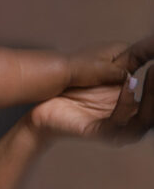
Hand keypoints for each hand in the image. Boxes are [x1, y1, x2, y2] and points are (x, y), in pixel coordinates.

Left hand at [31, 37, 152, 143]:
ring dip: (151, 96)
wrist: (45, 95)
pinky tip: (128, 85)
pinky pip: (117, 123)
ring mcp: (115, 127)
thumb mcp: (111, 63)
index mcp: (134, 102)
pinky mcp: (100, 132)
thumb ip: (138, 55)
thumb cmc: (77, 79)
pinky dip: (125, 104)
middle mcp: (128, 116)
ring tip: (152, 72)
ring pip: (144, 121)